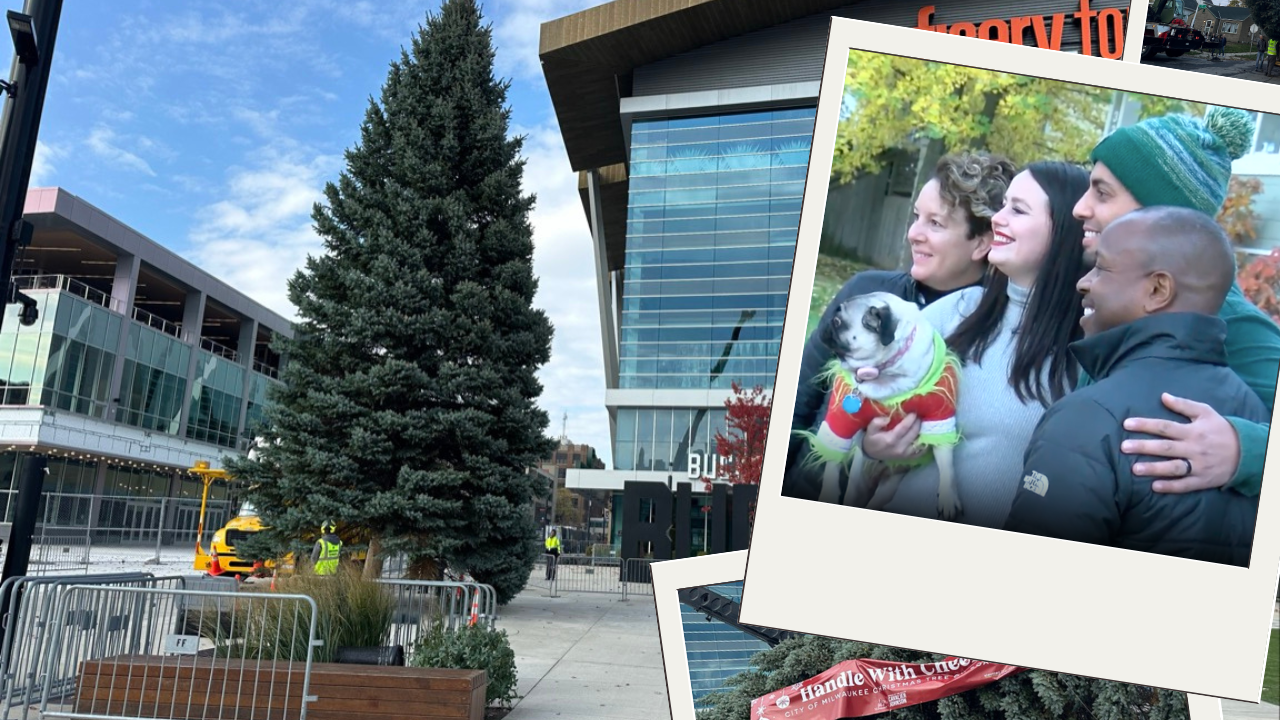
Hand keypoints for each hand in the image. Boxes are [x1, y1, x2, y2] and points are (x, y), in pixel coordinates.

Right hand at [862, 414, 923, 460]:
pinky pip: (920, 450)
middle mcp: (900, 447)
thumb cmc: (871, 440)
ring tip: (921, 423)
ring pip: (919, 441)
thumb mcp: (870, 430)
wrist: (871, 454)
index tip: (914, 412)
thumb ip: (877, 422)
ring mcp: (905, 453)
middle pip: (914, 433)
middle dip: (918, 423)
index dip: (911, 419)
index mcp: (891, 439)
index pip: (905, 427)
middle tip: (918, 415)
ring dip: (922, 431)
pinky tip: (923, 435)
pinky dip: (923, 443)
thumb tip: (887, 418)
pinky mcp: (908, 457)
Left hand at [1120, 393, 1239, 493]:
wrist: (1246, 451)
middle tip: (1124, 447)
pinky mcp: (1202, 480)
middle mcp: (1194, 448)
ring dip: (1154, 469)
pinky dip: (1171, 486)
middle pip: (1166, 448)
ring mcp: (1198, 465)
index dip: (1145, 425)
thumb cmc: (1220, 429)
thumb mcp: (1205, 412)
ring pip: (1174, 468)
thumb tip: (1163, 396)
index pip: (1165, 427)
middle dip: (1144, 447)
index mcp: (1192, 431)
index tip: (1126, 424)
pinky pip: (1185, 485)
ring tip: (1135, 469)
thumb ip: (1184, 405)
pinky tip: (1155, 487)